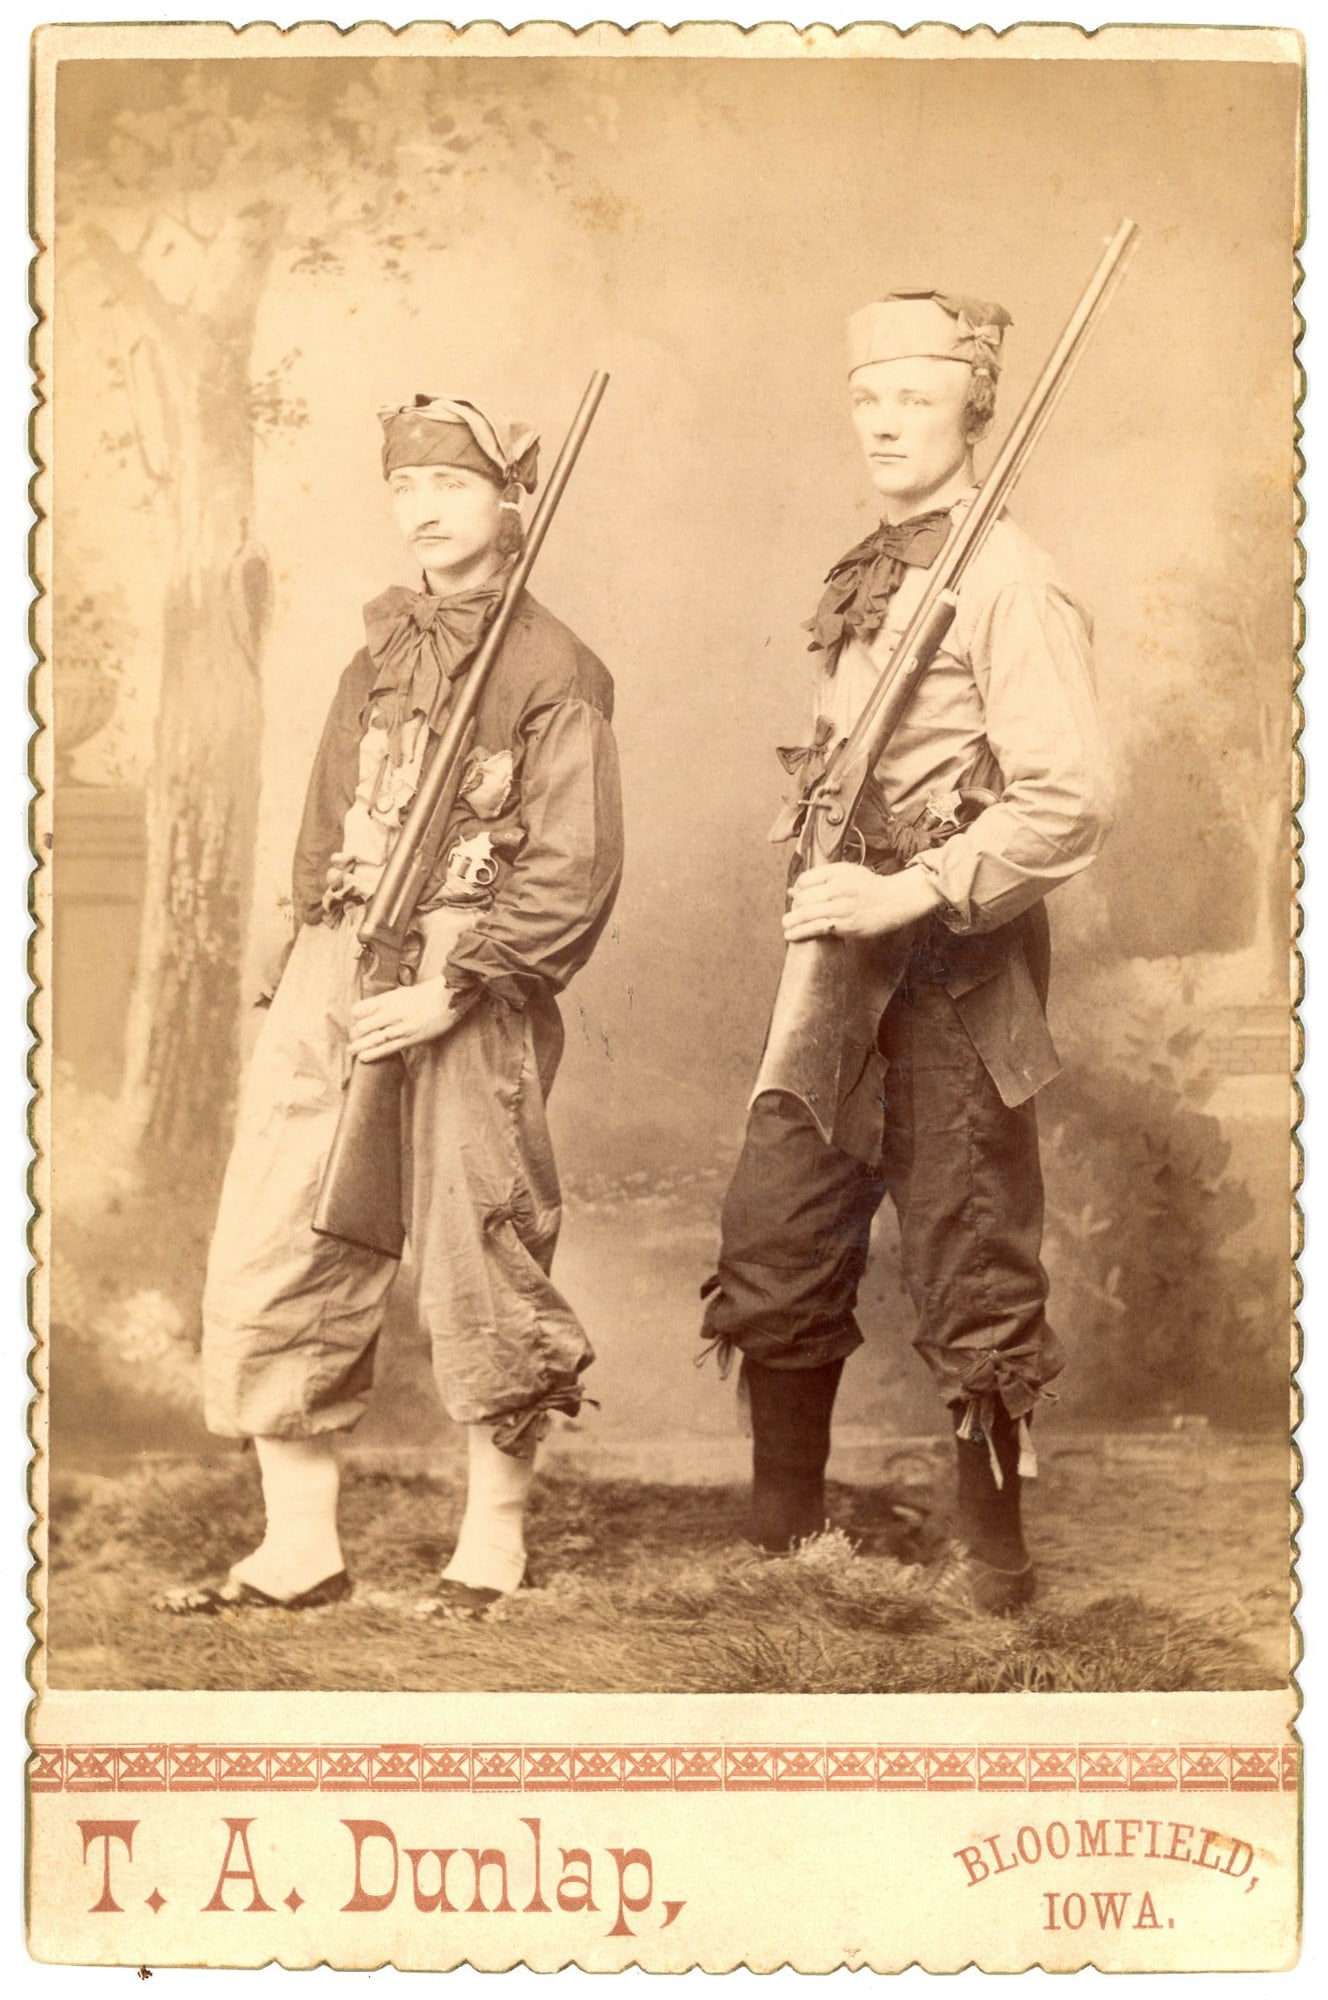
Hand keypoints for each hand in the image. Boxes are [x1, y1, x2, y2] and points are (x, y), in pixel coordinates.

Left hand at [348, 978, 473, 1061]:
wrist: (448, 998)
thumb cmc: (427, 993)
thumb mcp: (403, 992)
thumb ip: (388, 1002)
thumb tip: (375, 1012)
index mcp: (388, 999)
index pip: (361, 1008)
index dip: (356, 1015)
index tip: (355, 1019)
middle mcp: (391, 1013)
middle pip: (364, 1026)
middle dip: (355, 1034)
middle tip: (352, 1039)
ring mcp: (400, 1027)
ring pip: (373, 1039)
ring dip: (359, 1046)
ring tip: (351, 1051)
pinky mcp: (410, 1038)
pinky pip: (387, 1048)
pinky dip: (374, 1053)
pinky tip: (364, 1057)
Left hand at [783, 862, 942, 940]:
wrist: (893, 900)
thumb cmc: (868, 887)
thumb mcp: (846, 873)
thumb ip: (820, 879)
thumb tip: (793, 890)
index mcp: (837, 872)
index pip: (805, 880)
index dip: (798, 889)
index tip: (798, 897)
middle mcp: (838, 888)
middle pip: (804, 898)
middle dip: (794, 907)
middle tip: (792, 914)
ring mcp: (842, 907)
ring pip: (807, 914)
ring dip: (791, 921)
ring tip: (786, 925)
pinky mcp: (845, 925)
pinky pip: (817, 928)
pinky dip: (801, 932)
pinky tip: (791, 935)